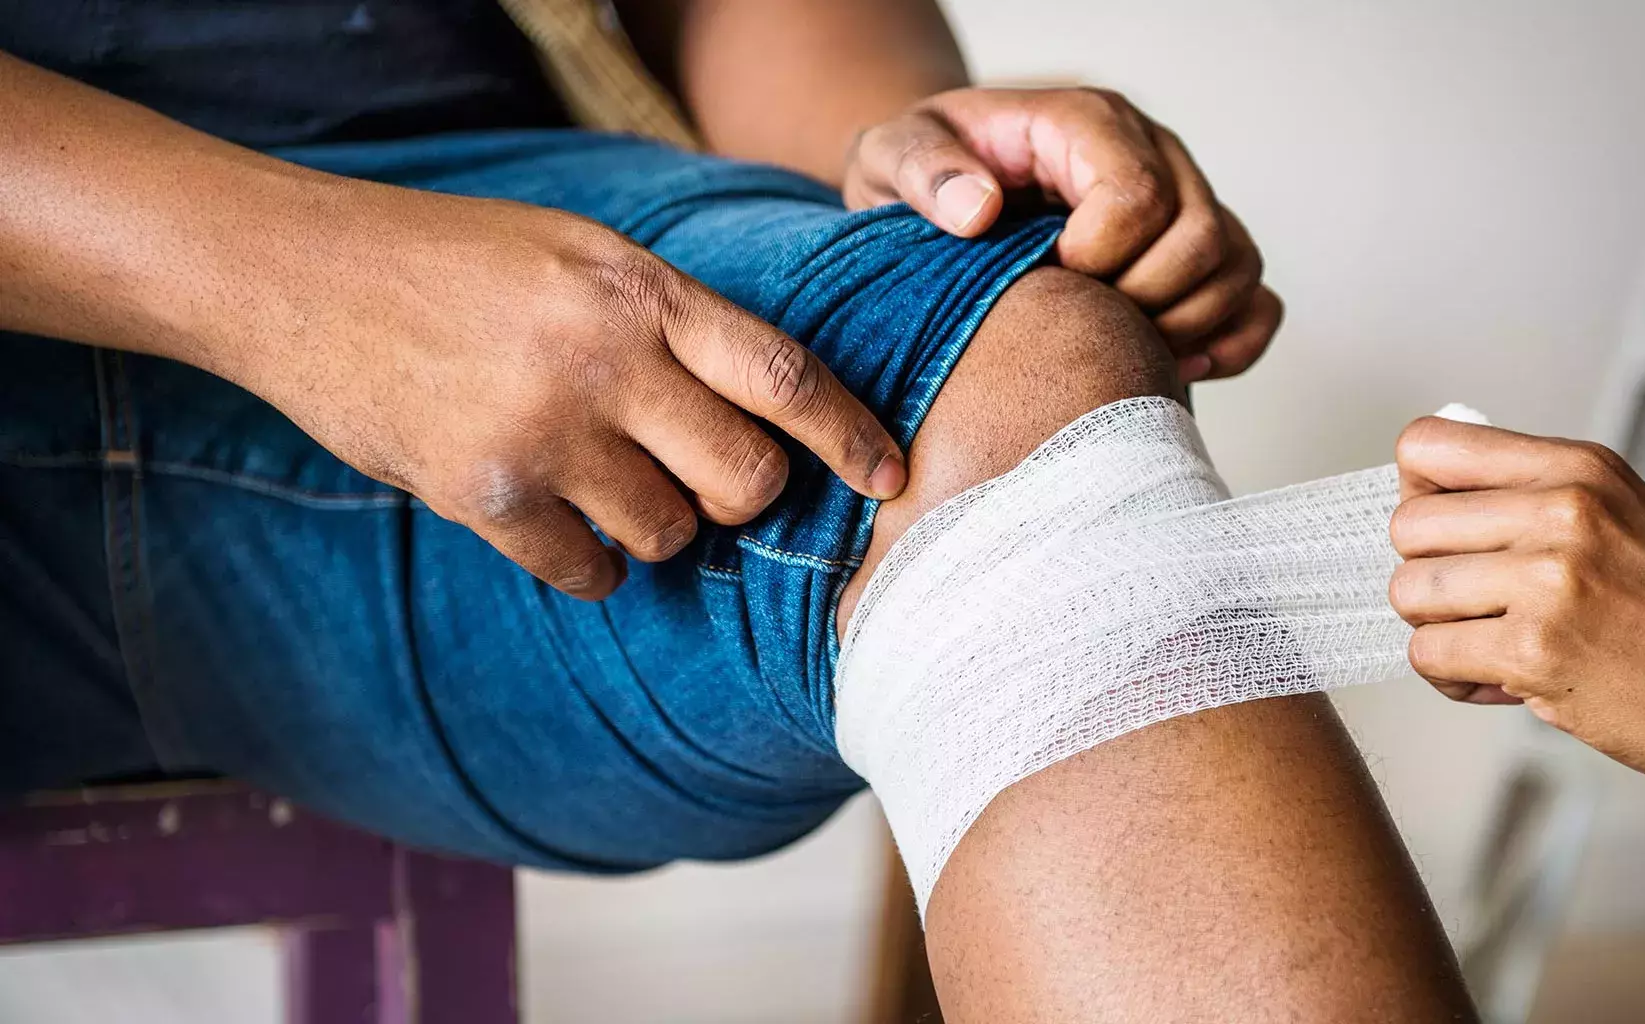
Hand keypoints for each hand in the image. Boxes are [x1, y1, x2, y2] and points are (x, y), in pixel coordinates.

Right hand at [220, 182, 905, 600]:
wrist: (304, 277)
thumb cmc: (462, 262)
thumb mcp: (586, 255)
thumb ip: (678, 324)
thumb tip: (775, 422)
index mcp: (643, 291)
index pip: (788, 379)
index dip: (852, 439)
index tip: (890, 479)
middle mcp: (605, 361)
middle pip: (747, 479)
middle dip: (744, 496)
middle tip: (710, 482)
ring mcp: (543, 432)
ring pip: (670, 535)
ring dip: (657, 526)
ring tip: (603, 477)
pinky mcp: (483, 495)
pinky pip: (589, 575)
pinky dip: (588, 564)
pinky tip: (553, 516)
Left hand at [842, 87, 1280, 383]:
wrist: (947, 192)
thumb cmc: (924, 174)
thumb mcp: (894, 155)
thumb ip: (925, 171)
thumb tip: (977, 210)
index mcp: (1087, 124)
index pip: (1137, 195)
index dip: (1097, 257)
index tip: (1047, 276)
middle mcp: (1156, 154)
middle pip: (1200, 237)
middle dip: (1140, 299)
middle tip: (1079, 320)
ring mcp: (1188, 203)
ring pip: (1238, 268)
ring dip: (1185, 326)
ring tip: (1115, 346)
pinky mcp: (1202, 254)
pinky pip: (1257, 303)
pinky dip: (1230, 343)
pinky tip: (1169, 364)